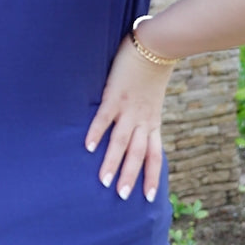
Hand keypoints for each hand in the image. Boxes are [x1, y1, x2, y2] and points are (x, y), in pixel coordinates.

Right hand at [85, 35, 173, 200]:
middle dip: (131, 176)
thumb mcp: (153, 98)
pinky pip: (104, 119)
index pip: (154, 155)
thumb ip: (144, 112)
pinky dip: (96, 133)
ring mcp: (128, 110)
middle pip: (138, 154)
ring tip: (104, 181)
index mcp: (152, 122)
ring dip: (113, 163)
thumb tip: (137, 123)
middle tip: (123, 197)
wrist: (157, 47)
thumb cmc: (153, 69)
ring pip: (122, 142)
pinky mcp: (115, 96)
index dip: (151, 176)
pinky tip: (88, 147)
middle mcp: (142, 120)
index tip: (148, 197)